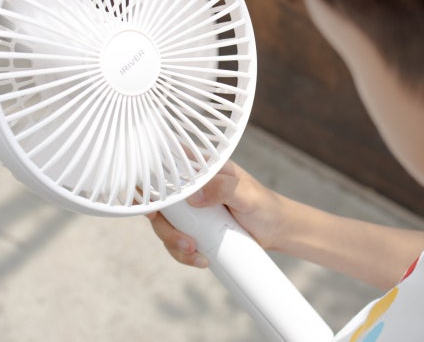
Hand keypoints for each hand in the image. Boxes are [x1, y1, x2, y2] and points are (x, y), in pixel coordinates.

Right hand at [146, 160, 285, 267]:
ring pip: (163, 224)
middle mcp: (190, 186)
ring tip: (196, 253)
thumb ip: (223, 188)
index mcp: (201, 167)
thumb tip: (194, 196)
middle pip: (157, 201)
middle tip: (185, 242)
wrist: (275, 230)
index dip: (148, 183)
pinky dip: (182, 253)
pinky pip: (175, 240)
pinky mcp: (192, 227)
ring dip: (173, 242)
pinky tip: (201, 259)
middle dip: (164, 226)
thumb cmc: (264, 205)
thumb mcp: (246, 194)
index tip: (153, 206)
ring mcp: (189, 208)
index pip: (164, 166)